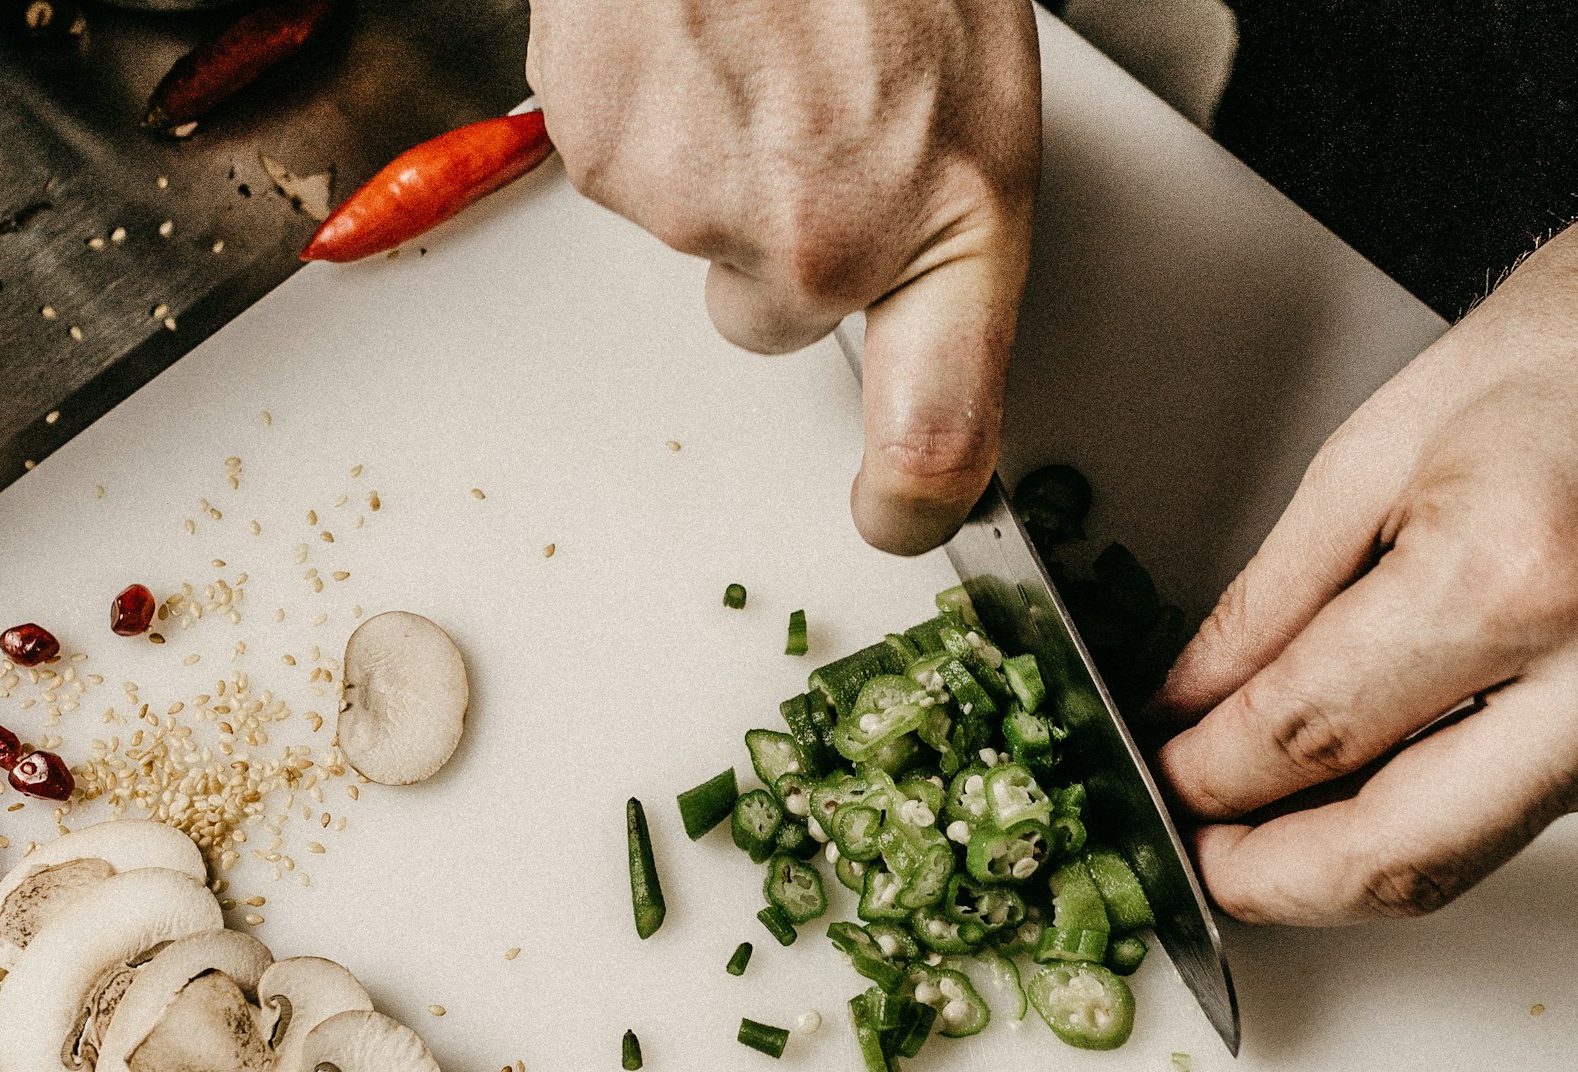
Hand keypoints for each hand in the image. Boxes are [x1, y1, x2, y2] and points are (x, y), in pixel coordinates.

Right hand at [526, 0, 1040, 553]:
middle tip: (810, 118)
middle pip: (770, 316)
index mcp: (950, 221)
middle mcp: (821, 241)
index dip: (914, 500)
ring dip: (715, 158)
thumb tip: (898, 312)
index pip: (942, 432)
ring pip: (692, 232)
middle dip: (782, 238)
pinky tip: (693, 36)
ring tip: (755, 46)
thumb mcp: (977, 95)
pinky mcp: (601, 151)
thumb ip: (937, 228)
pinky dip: (648, 113)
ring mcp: (700, 203)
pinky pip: (621, 167)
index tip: (893, 516)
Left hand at [1152, 173, 1577, 924]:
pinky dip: (1465, 792)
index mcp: (1513, 566)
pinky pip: (1559, 801)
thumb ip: (1274, 591)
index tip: (1169, 777)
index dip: (1210, 774)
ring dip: (1367, 848)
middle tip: (1208, 855)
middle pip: (1404, 854)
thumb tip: (1198, 695)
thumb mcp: (1385, 436)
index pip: (1313, 732)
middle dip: (1277, 880)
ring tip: (1286, 811)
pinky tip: (1416, 751)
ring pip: (1483, 848)